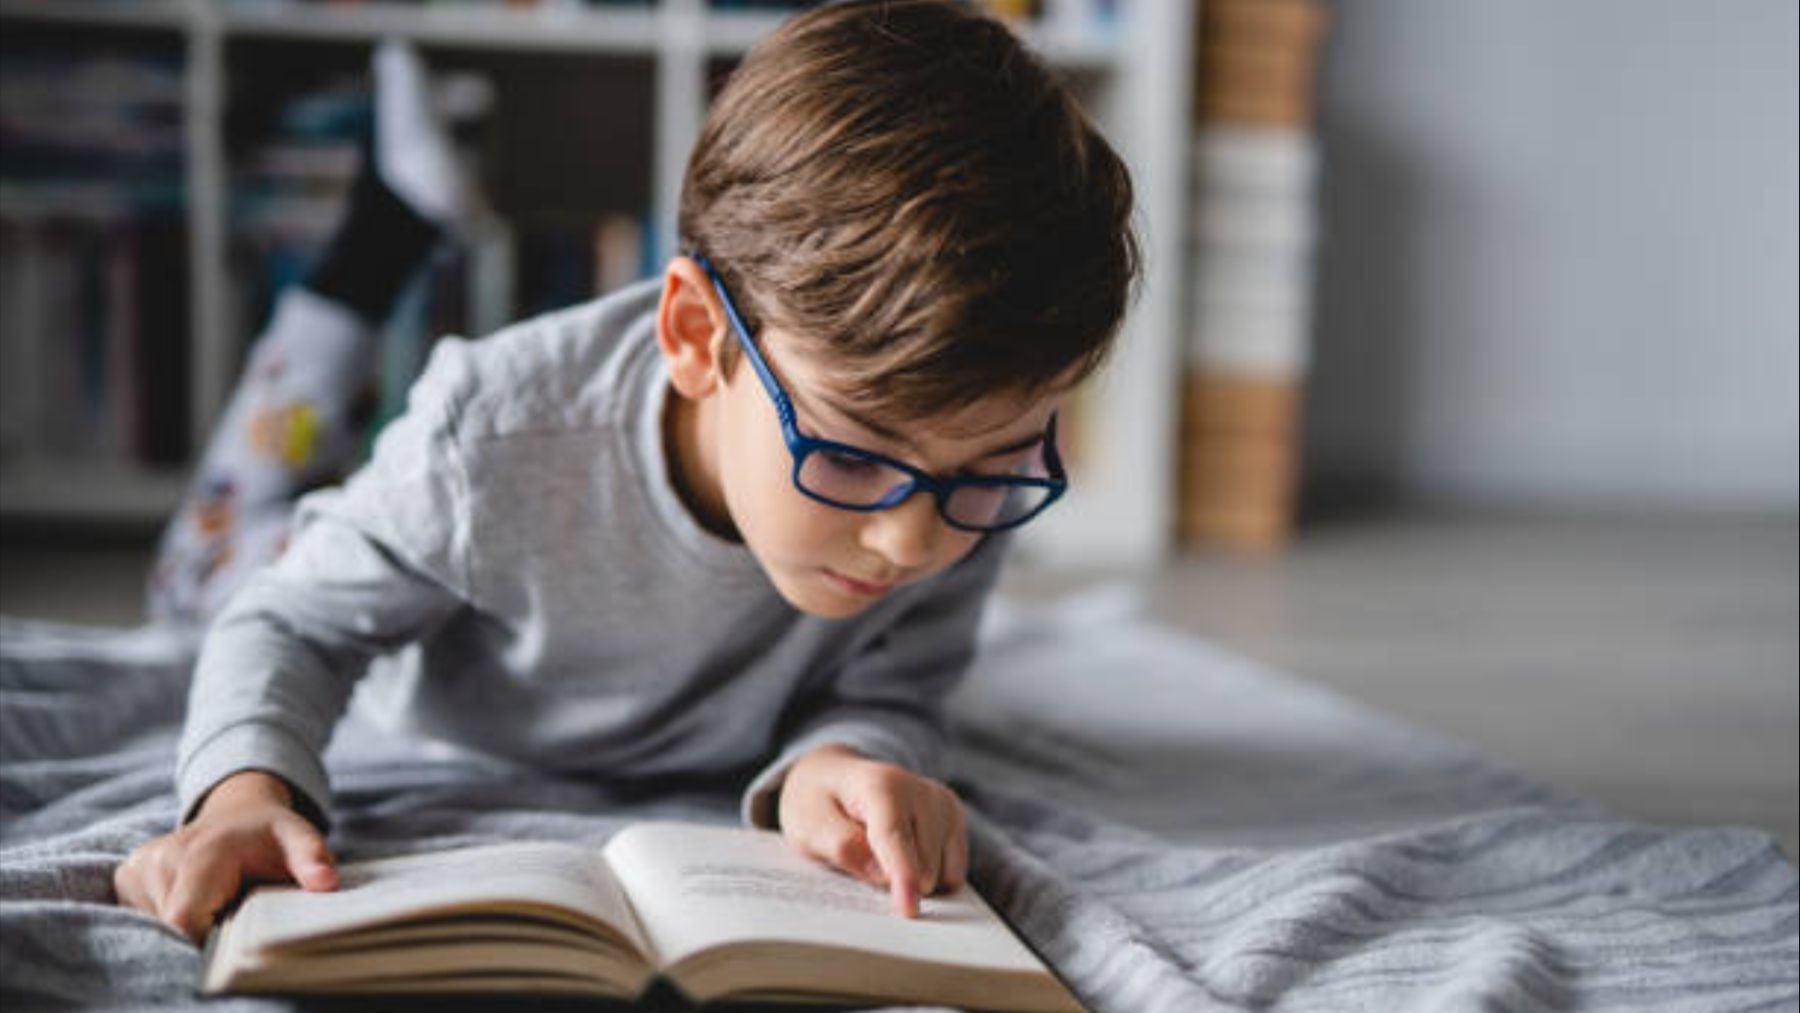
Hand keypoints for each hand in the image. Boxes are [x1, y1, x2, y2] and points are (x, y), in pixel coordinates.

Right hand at [113, 770, 337, 942]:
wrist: (235, 811)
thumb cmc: (269, 833)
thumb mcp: (298, 837)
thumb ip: (311, 857)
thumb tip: (326, 883)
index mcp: (202, 852)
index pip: (185, 919)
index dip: (205, 942)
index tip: (231, 941)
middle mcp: (161, 857)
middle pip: (170, 929)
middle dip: (200, 936)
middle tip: (230, 920)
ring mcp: (137, 867)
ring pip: (155, 927)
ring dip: (186, 929)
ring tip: (215, 906)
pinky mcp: (126, 877)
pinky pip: (143, 918)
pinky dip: (168, 922)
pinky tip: (196, 903)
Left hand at [777, 744, 967, 917]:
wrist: (835, 777)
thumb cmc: (819, 804)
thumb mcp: (807, 826)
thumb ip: (840, 846)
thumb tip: (882, 875)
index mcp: (880, 785)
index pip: (894, 837)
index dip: (903, 876)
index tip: (909, 910)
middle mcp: (919, 790)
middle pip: (923, 863)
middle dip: (896, 882)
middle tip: (862, 868)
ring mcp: (941, 803)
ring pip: (942, 872)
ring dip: (914, 881)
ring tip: (880, 858)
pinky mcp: (953, 817)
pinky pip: (955, 871)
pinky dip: (931, 878)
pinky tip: (905, 862)